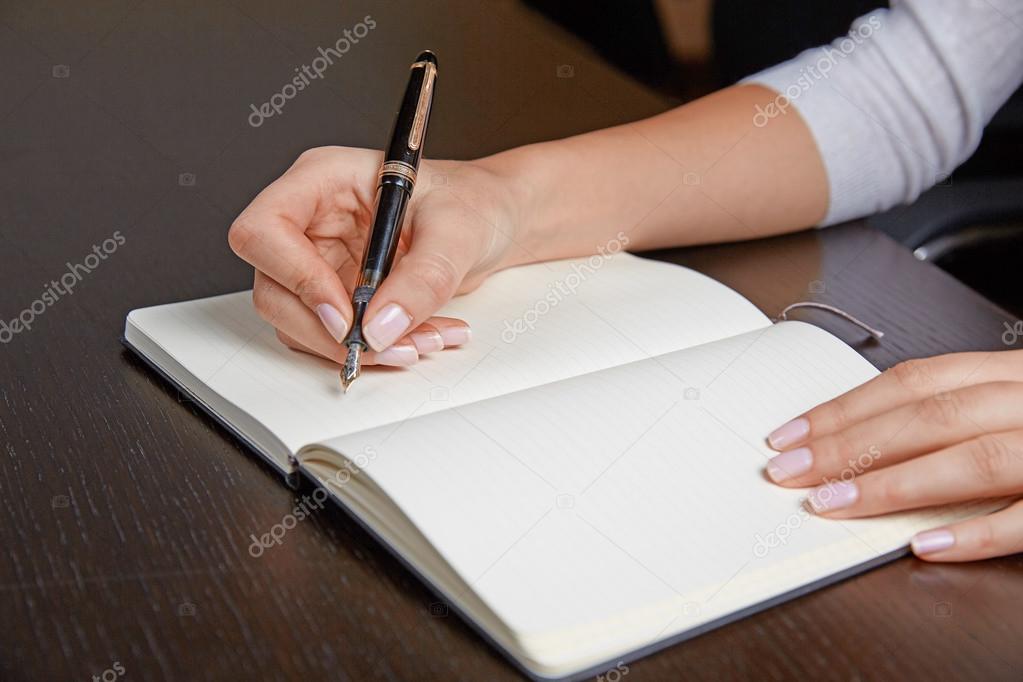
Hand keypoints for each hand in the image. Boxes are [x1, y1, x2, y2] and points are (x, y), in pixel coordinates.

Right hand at [228, 146, 524, 365]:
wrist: (492, 221)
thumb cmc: (472, 201)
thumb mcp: (457, 231)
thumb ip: (422, 279)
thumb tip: (382, 327)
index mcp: (323, 180)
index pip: (265, 229)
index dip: (294, 276)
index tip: (344, 314)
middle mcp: (310, 221)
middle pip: (273, 288)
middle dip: (329, 330)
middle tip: (388, 345)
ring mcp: (319, 260)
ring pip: (299, 322)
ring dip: (358, 347)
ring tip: (424, 340)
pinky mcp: (336, 295)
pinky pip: (332, 336)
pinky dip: (375, 349)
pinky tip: (420, 338)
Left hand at [764, 350, 1022, 561]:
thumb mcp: (1008, 403)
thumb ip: (950, 416)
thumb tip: (857, 442)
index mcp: (1010, 375)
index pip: (913, 383)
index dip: (845, 409)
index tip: (789, 436)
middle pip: (931, 418)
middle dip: (850, 444)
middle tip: (790, 472)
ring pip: (975, 460)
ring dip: (894, 484)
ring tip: (833, 503)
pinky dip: (975, 534)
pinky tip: (922, 545)